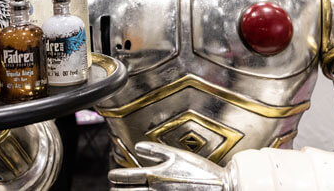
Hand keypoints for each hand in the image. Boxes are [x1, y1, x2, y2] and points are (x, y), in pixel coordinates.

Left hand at [108, 141, 226, 190]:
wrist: (221, 188)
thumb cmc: (202, 171)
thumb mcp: (178, 155)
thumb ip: (156, 151)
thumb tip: (138, 147)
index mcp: (155, 175)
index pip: (128, 177)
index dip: (117, 177)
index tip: (111, 176)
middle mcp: (155, 189)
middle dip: (118, 190)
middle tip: (113, 188)